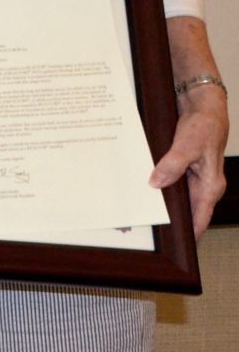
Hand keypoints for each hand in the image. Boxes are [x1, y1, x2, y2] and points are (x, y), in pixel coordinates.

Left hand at [149, 89, 228, 238]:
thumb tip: (156, 184)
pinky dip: (158, 187)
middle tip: (149, 231)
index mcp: (210, 186)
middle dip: (171, 221)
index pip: (200, 219)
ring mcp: (193, 177)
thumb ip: (173, 165)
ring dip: (162, 203)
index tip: (177, 247)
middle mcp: (203, 185)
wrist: (203, 104)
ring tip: (141, 214)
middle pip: (187, 211)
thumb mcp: (187, 145)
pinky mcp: (183, 167)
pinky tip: (142, 189)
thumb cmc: (204, 125)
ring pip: (177, 197)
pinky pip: (170, 182)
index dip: (190, 234)